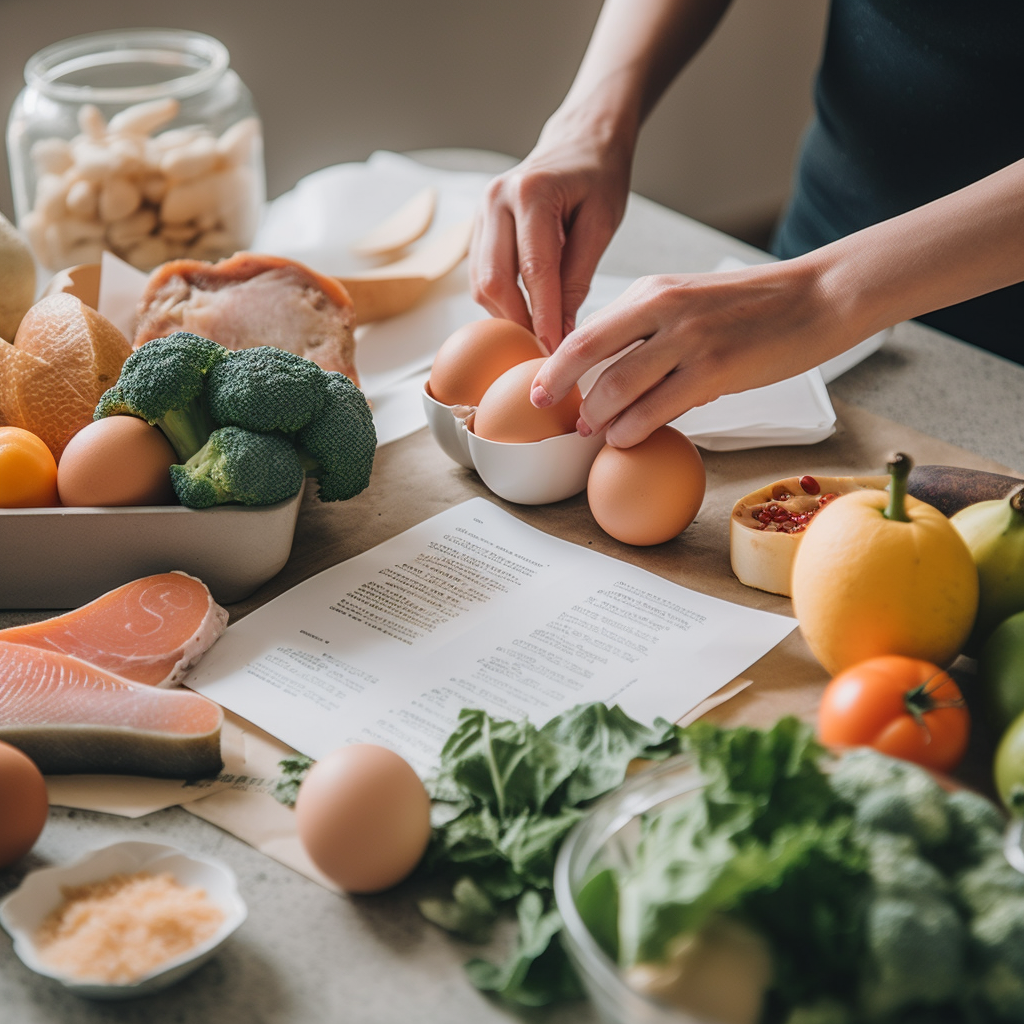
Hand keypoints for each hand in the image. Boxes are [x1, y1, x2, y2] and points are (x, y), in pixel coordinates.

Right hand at [469, 112, 632, 352]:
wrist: (579, 142)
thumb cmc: (598, 176)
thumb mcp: (602, 222)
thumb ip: (579, 275)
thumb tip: (562, 330)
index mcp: (531, 193)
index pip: (534, 270)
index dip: (544, 316)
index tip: (555, 350)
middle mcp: (496, 200)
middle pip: (495, 281)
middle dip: (519, 322)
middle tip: (544, 351)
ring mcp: (481, 213)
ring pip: (481, 283)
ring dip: (507, 315)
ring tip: (538, 334)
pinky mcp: (478, 227)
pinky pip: (480, 276)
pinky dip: (501, 301)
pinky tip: (526, 313)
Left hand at [530, 257, 856, 446]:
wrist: (819, 297)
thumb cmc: (753, 306)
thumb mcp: (690, 300)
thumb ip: (649, 329)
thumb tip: (613, 375)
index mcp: (652, 289)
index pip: (586, 330)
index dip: (555, 365)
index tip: (540, 389)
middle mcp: (662, 308)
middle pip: (587, 353)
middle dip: (559, 390)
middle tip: (553, 415)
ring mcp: (687, 338)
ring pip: (617, 386)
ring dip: (597, 417)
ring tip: (592, 432)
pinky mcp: (714, 370)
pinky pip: (656, 409)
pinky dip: (631, 430)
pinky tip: (626, 439)